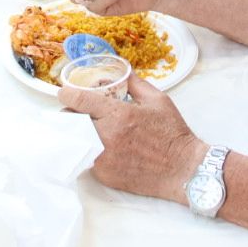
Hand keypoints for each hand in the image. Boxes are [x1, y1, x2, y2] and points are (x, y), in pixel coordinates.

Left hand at [58, 71, 207, 203]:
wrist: (182, 170)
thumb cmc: (172, 134)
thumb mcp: (158, 100)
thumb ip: (135, 83)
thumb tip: (122, 71)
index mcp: (119, 114)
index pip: (79, 101)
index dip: (67, 94)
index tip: (65, 92)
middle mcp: (107, 136)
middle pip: (71, 121)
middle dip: (72, 113)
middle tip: (80, 112)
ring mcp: (103, 158)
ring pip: (76, 141)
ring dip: (79, 133)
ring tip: (89, 129)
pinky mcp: (104, 175)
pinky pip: (86, 158)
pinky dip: (89, 151)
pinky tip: (100, 147)